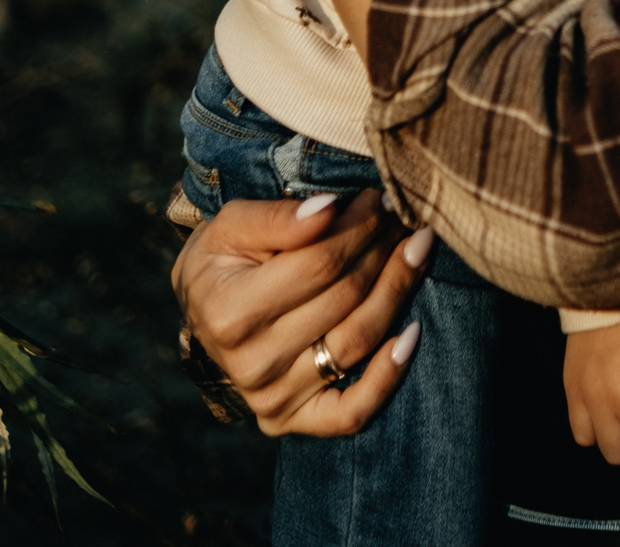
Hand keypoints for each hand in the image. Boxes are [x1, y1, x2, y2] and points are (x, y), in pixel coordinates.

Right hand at [171, 190, 436, 436]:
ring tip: (416, 249)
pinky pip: (353, 411)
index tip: (379, 198)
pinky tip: (414, 334)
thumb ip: (277, 218)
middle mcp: (251, 364)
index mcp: (229, 312)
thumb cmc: (222, 262)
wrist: (203, 316)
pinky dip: (389, 376)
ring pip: (357, 341)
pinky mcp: (293, 420)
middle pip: (345, 298)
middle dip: (382, 249)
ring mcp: (272, 398)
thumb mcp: (230, 227)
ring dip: (397, 290)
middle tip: (401, 217)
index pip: (319, 264)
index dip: (359, 227)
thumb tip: (329, 208)